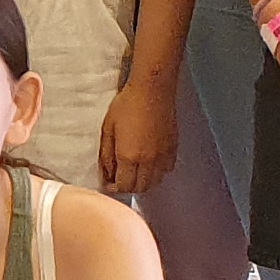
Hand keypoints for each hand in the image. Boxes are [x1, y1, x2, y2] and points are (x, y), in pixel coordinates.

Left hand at [97, 67, 180, 194]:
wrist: (152, 90)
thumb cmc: (127, 104)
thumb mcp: (108, 129)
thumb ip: (106, 155)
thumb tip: (106, 173)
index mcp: (129, 156)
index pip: (123, 186)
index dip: (114, 188)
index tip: (109, 183)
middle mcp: (148, 161)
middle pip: (140, 188)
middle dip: (128, 187)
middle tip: (120, 179)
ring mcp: (163, 156)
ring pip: (155, 182)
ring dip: (143, 182)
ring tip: (134, 173)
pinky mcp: (173, 148)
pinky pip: (166, 170)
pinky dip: (157, 173)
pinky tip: (149, 164)